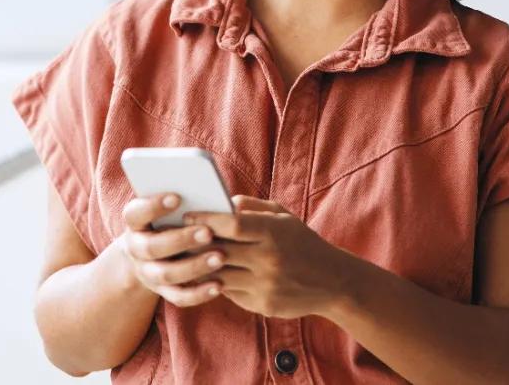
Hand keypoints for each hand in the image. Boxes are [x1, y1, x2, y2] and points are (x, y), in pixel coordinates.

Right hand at [117, 192, 225, 307]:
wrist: (149, 253)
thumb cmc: (167, 220)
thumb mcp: (167, 209)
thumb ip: (186, 202)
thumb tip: (222, 199)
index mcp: (135, 222)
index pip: (136, 213)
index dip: (153, 206)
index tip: (177, 197)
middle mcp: (136, 249)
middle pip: (152, 247)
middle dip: (181, 240)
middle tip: (208, 232)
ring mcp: (148, 272)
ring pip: (167, 274)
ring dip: (194, 266)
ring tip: (220, 257)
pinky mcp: (163, 291)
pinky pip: (179, 296)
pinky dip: (199, 293)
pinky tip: (219, 285)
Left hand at [182, 195, 349, 318]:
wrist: (333, 282)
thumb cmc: (303, 242)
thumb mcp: (283, 217)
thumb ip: (252, 207)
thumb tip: (222, 202)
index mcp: (273, 232)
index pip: (232, 224)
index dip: (206, 219)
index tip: (187, 216)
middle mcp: (269, 259)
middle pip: (220, 251)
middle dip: (195, 244)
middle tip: (174, 236)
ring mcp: (266, 285)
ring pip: (220, 275)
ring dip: (200, 266)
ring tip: (183, 256)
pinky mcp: (263, 306)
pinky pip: (230, 293)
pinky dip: (217, 283)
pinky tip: (205, 275)